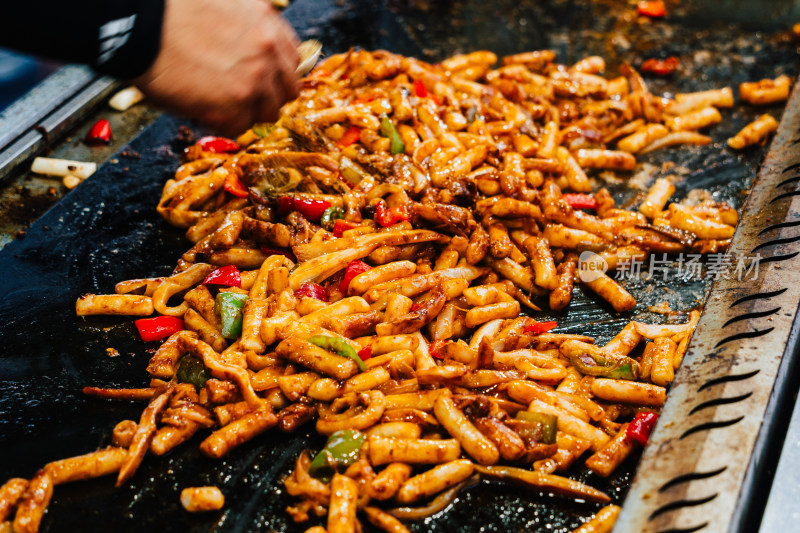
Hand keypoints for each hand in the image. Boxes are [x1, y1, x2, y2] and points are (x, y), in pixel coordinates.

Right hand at [135, 0, 299, 134]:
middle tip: (243, 100)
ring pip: (267, 113)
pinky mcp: (233, 106)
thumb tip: (248, 56)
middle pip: (287, 91)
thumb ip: (246, 28)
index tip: (265, 82)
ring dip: (246, 113)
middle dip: (267, 97)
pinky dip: (222, 123)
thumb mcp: (224, 5)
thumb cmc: (168, 10)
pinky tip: (203, 110)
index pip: (291, 61)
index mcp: (266, 22)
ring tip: (218, 105)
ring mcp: (253, 80)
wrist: (138, 22)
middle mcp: (267, 50)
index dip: (276, 74)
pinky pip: (239, 127)